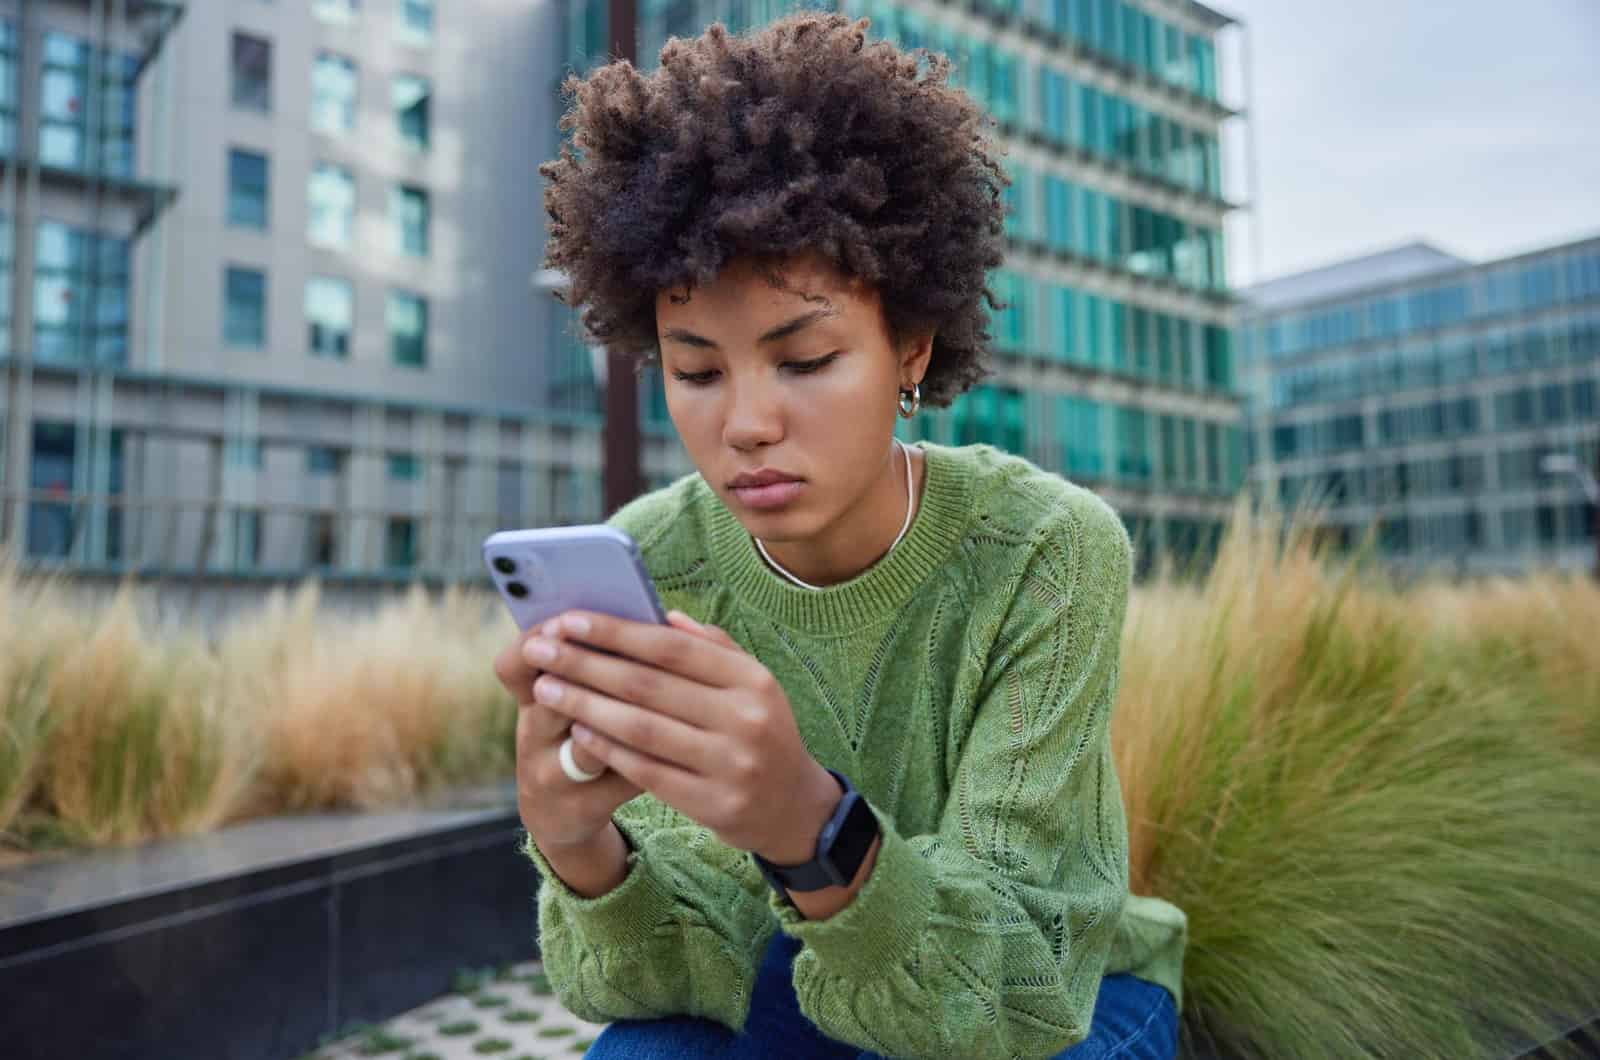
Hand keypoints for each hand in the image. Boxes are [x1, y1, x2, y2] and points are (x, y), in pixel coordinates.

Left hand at [520, 609, 842, 862]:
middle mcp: (746, 719)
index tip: (569, 620)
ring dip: (586, 705)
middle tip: (540, 650)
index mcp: (752, 680)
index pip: (672, 648)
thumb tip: (661, 614)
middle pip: (649, 685)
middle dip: (586, 664)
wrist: (792, 806)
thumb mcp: (751, 684)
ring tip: (545, 689)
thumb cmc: (758, 731)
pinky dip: (606, 749)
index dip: (616, 632)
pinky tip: (576, 732)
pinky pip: (646, 771)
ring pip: (641, 729)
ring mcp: (731, 765)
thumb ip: (710, 648)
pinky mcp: (713, 804)